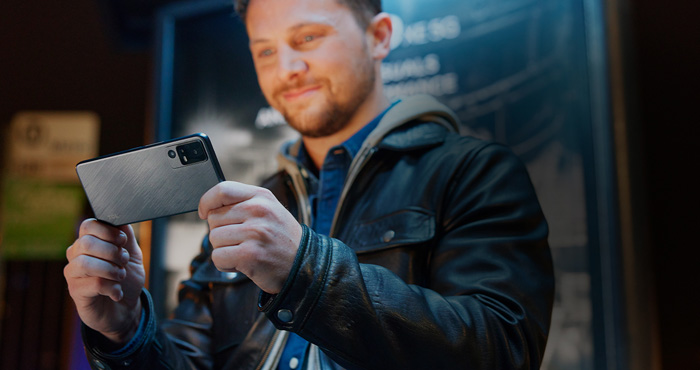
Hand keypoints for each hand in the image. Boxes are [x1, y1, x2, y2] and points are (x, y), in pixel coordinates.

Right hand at [64, 219, 145, 344]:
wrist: (125, 308)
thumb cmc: (125, 279)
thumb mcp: (132, 255)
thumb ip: (126, 237)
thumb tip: (121, 220)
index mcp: (89, 241)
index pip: (88, 225)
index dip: (107, 231)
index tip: (122, 241)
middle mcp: (76, 255)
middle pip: (87, 243)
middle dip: (112, 252)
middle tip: (124, 261)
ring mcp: (73, 274)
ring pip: (86, 264)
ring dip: (111, 270)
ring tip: (121, 276)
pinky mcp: (75, 292)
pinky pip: (94, 284)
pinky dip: (112, 287)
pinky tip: (117, 292)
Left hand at [199, 181, 301, 293]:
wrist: (303, 264)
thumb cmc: (280, 238)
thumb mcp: (269, 209)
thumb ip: (242, 203)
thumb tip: (208, 208)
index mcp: (261, 196)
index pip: (222, 190)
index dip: (207, 202)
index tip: (204, 213)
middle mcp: (258, 211)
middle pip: (214, 218)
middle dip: (221, 232)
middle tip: (241, 240)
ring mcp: (255, 232)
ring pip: (214, 239)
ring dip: (224, 250)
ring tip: (244, 251)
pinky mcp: (250, 255)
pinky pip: (218, 257)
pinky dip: (225, 264)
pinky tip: (242, 263)